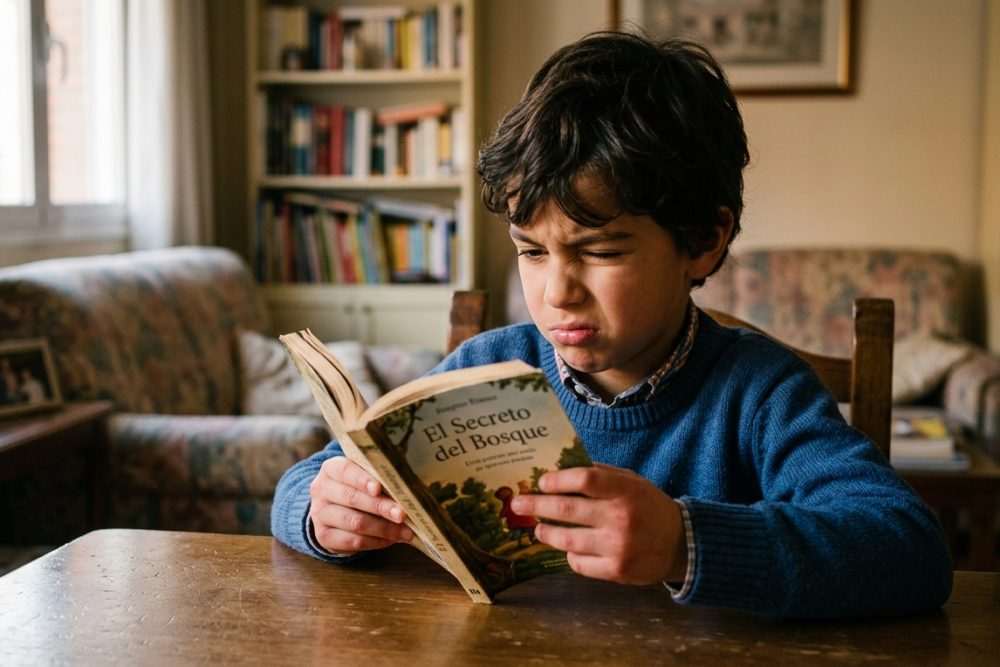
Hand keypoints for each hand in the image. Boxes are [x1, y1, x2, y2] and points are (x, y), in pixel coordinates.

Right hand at [309, 456, 412, 554]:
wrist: (332, 509)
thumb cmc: (357, 487)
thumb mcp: (364, 475)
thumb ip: (380, 477)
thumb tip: (407, 488)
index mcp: (331, 469)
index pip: (345, 470)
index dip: (362, 480)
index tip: (378, 489)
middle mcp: (322, 489)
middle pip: (352, 498)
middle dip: (380, 507)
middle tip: (402, 514)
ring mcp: (319, 514)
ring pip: (354, 522)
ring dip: (383, 528)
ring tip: (405, 532)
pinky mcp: (323, 536)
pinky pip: (353, 541)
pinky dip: (375, 541)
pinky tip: (391, 540)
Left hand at [510, 464, 687, 584]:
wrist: (681, 544)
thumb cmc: (649, 506)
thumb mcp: (632, 481)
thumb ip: (601, 474)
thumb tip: (561, 469)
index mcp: (626, 491)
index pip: (584, 479)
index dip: (558, 480)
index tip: (541, 482)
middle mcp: (620, 518)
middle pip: (566, 510)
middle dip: (536, 506)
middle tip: (517, 504)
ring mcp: (617, 547)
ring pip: (567, 539)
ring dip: (547, 533)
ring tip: (537, 528)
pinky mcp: (616, 570)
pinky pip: (580, 563)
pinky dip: (569, 555)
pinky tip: (566, 548)